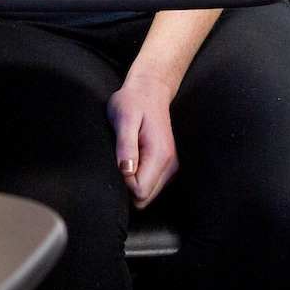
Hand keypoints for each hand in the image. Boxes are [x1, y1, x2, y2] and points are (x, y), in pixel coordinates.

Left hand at [108, 75, 177, 206]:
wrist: (149, 91)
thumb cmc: (132, 102)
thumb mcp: (123, 118)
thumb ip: (126, 145)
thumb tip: (126, 171)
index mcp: (160, 155)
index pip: (140, 192)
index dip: (123, 183)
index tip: (117, 162)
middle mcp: (171, 165)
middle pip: (145, 199)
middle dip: (127, 188)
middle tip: (118, 161)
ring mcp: (172, 167)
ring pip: (147, 196)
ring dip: (132, 184)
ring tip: (125, 158)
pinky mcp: (168, 166)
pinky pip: (150, 186)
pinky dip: (138, 180)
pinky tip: (132, 161)